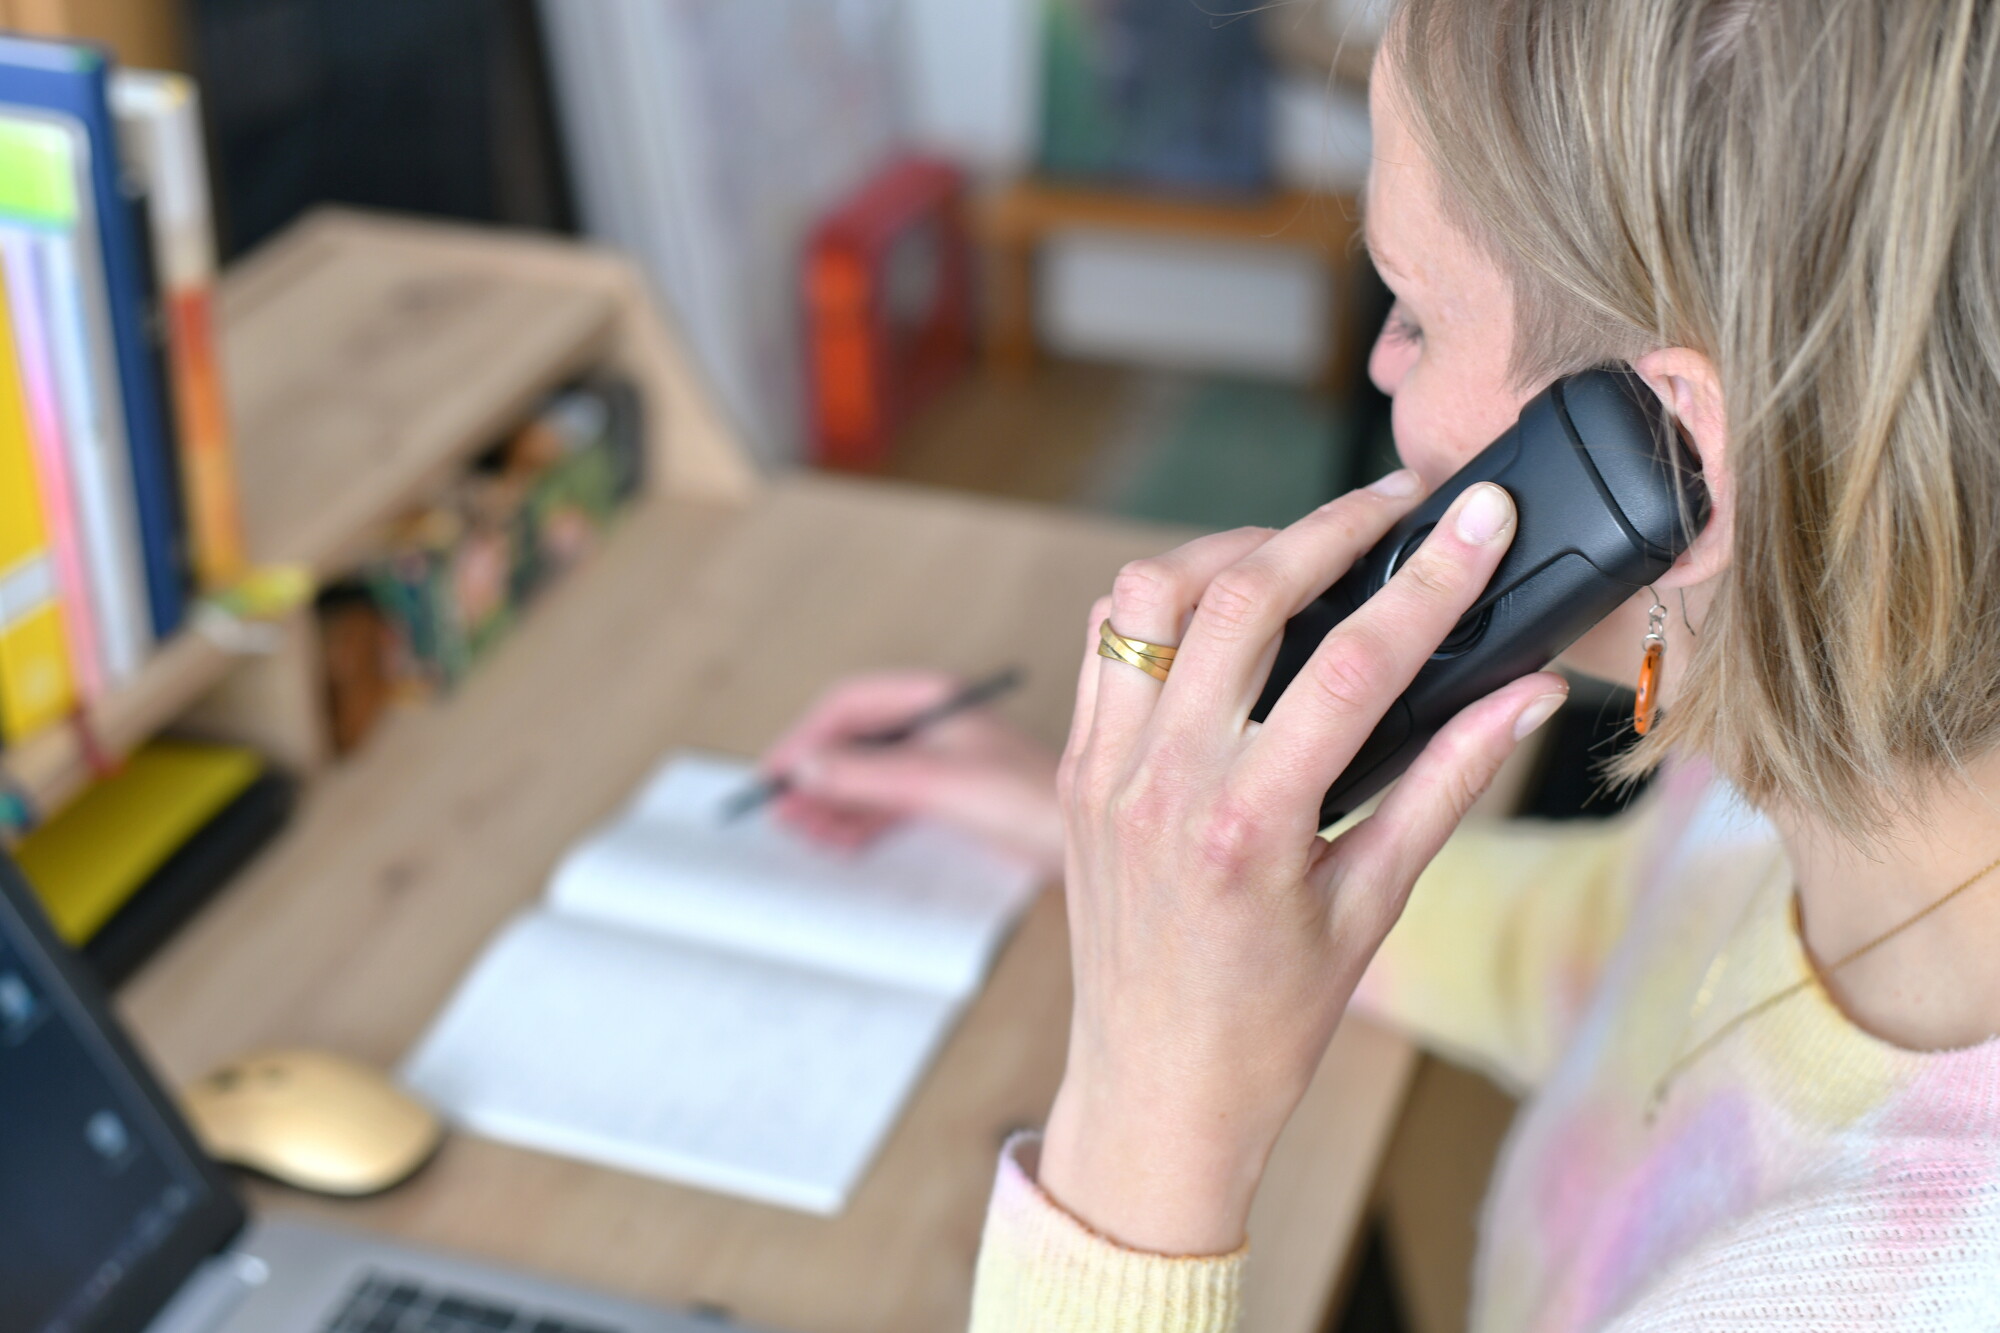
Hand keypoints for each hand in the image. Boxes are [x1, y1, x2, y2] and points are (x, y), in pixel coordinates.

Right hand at [761, 671, 1063, 875]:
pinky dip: (857, 819)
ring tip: (803, 831)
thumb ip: (867, 775)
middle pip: (853, 740)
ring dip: (831, 801)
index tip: (777, 772)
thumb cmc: (1030, 800)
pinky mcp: (946, 798)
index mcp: (933, 700)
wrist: (1084, 842)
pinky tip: (837, 840)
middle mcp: (932, 725)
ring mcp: (938, 762)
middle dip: (814, 774)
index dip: (807, 735)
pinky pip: (885, 803)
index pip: (851, 704)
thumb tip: (803, 769)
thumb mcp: (937, 783)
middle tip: (780, 811)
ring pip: (865, 775)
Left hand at [1040, 475, 1567, 1255]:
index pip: (1351, 664)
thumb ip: (1447, 784)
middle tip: (1394, 504)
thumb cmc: (1269, 1023)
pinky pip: (1106, 642)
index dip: (1427, 578)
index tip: (1479, 518)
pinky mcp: (1074, 768)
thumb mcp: (1373, 907)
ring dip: (1231, 551)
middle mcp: (1160, 785)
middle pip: (1239, 597)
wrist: (1156, 1090)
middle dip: (1328, 529)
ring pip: (1150, 596)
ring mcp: (1103, 771)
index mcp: (1248, 831)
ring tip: (1302, 552)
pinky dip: (1163, 602)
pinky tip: (1221, 610)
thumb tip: (1525, 693)